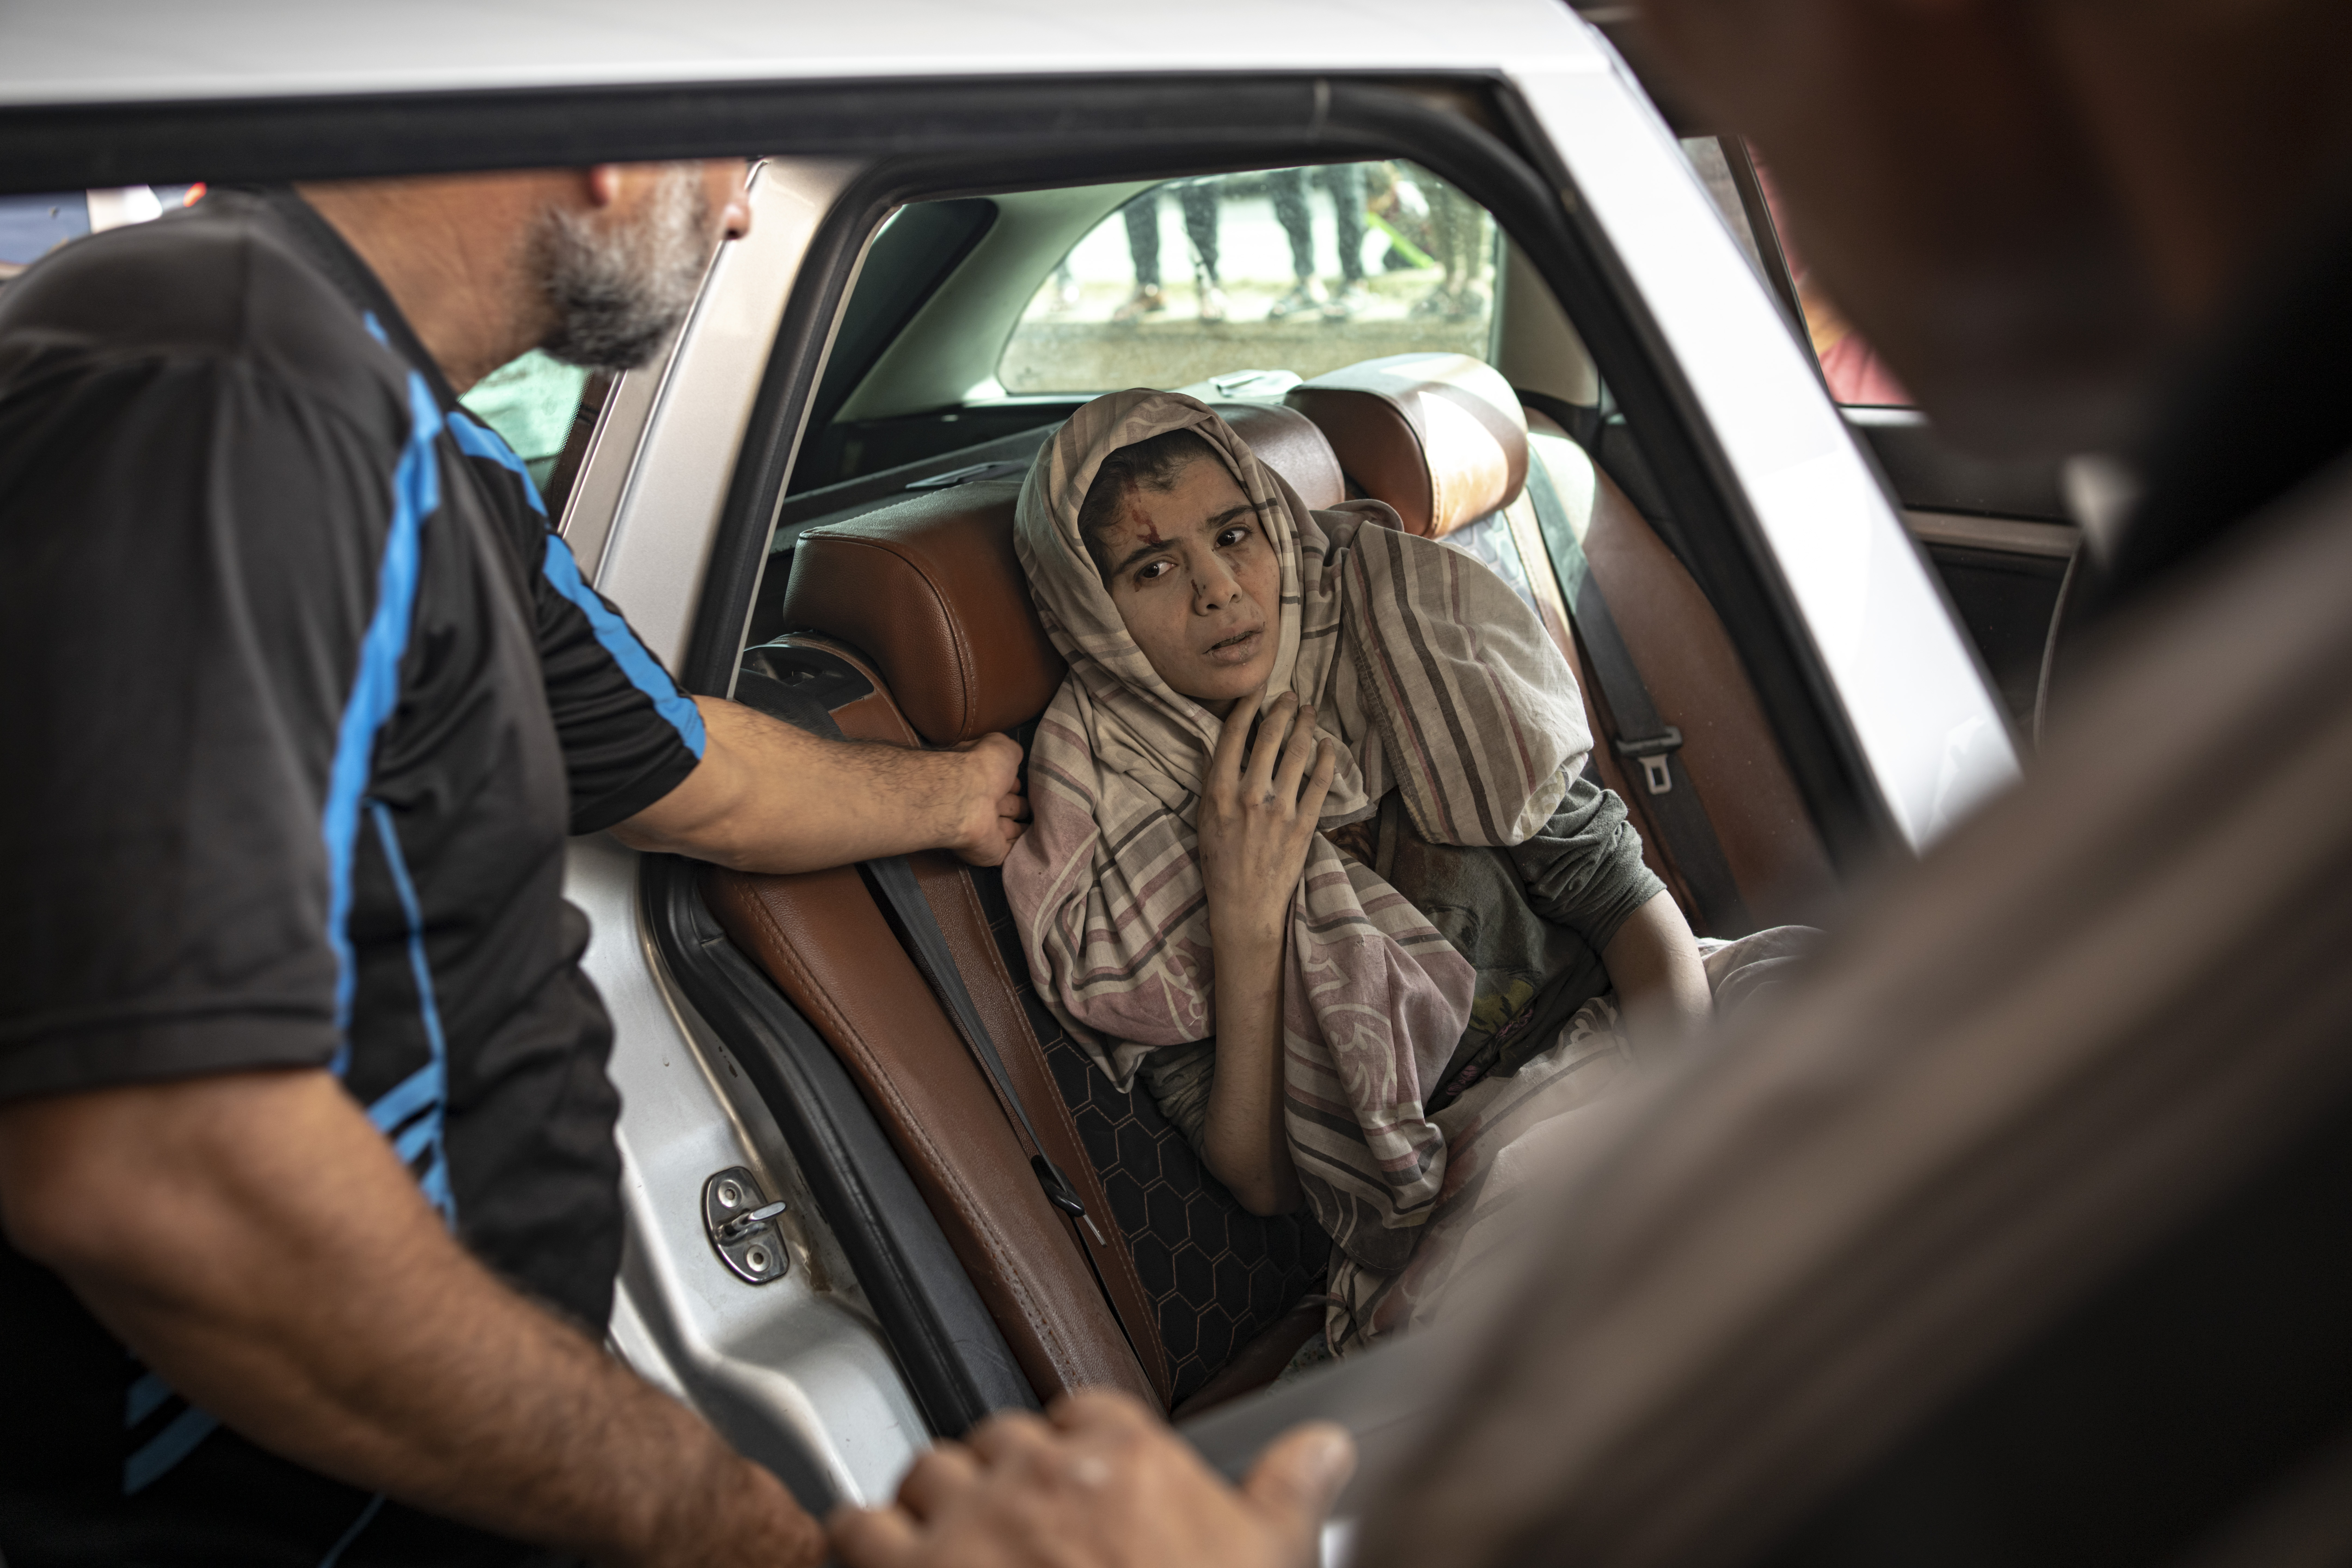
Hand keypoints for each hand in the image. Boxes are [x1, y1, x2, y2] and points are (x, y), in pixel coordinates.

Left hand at [829, 1389, 1353, 1567]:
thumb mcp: (1272, 1561)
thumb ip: (1291, 1492)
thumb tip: (1327, 1448)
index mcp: (1125, 1456)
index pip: (1082, 1410)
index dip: (1075, 1450)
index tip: (1076, 1485)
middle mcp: (1041, 1473)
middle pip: (998, 1439)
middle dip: (1001, 1481)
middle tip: (1012, 1536)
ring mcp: (968, 1521)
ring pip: (925, 1473)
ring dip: (931, 1508)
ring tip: (945, 1549)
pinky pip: (858, 1529)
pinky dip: (864, 1543)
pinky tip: (883, 1565)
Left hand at [946, 733, 1030, 867]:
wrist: (968, 799)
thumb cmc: (982, 768)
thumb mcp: (1000, 746)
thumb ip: (1009, 751)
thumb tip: (1014, 757)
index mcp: (982, 778)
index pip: (1004, 783)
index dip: (1015, 784)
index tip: (1026, 786)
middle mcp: (983, 803)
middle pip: (1010, 806)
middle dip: (1021, 806)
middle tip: (1034, 807)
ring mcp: (987, 829)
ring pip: (1011, 829)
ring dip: (1022, 829)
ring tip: (1040, 826)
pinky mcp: (993, 851)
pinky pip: (1013, 851)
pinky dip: (1024, 848)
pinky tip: (1037, 844)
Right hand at [1197, 693, 1337, 942]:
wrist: (1244, 908)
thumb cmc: (1220, 865)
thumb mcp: (1204, 821)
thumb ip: (1214, 784)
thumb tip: (1222, 747)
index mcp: (1219, 794)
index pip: (1234, 736)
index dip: (1248, 706)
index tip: (1258, 689)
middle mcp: (1249, 797)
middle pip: (1269, 738)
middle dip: (1282, 710)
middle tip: (1291, 696)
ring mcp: (1279, 811)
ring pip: (1297, 754)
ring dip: (1306, 726)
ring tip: (1310, 712)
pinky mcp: (1303, 826)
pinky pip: (1320, 784)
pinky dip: (1326, 760)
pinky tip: (1328, 746)